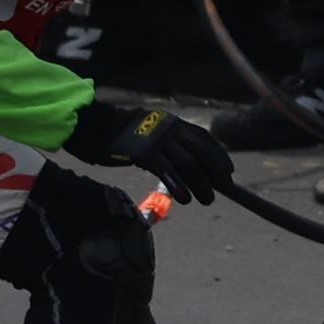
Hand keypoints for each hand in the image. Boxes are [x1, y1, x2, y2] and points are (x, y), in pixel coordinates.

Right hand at [66, 90, 239, 202]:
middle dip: (215, 172)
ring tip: (207, 200)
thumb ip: (170, 144)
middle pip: (201, 153)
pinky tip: (185, 199)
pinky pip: (167, 172)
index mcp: (174, 123)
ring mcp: (158, 140)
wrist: (95, 126)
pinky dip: (179, 186)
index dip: (220, 156)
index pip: (205, 139)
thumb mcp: (152, 131)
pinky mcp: (144, 153)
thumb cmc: (122, 134)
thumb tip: (188, 166)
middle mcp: (170, 129)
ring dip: (200, 184)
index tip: (228, 171)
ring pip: (188, 164)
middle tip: (222, 189)